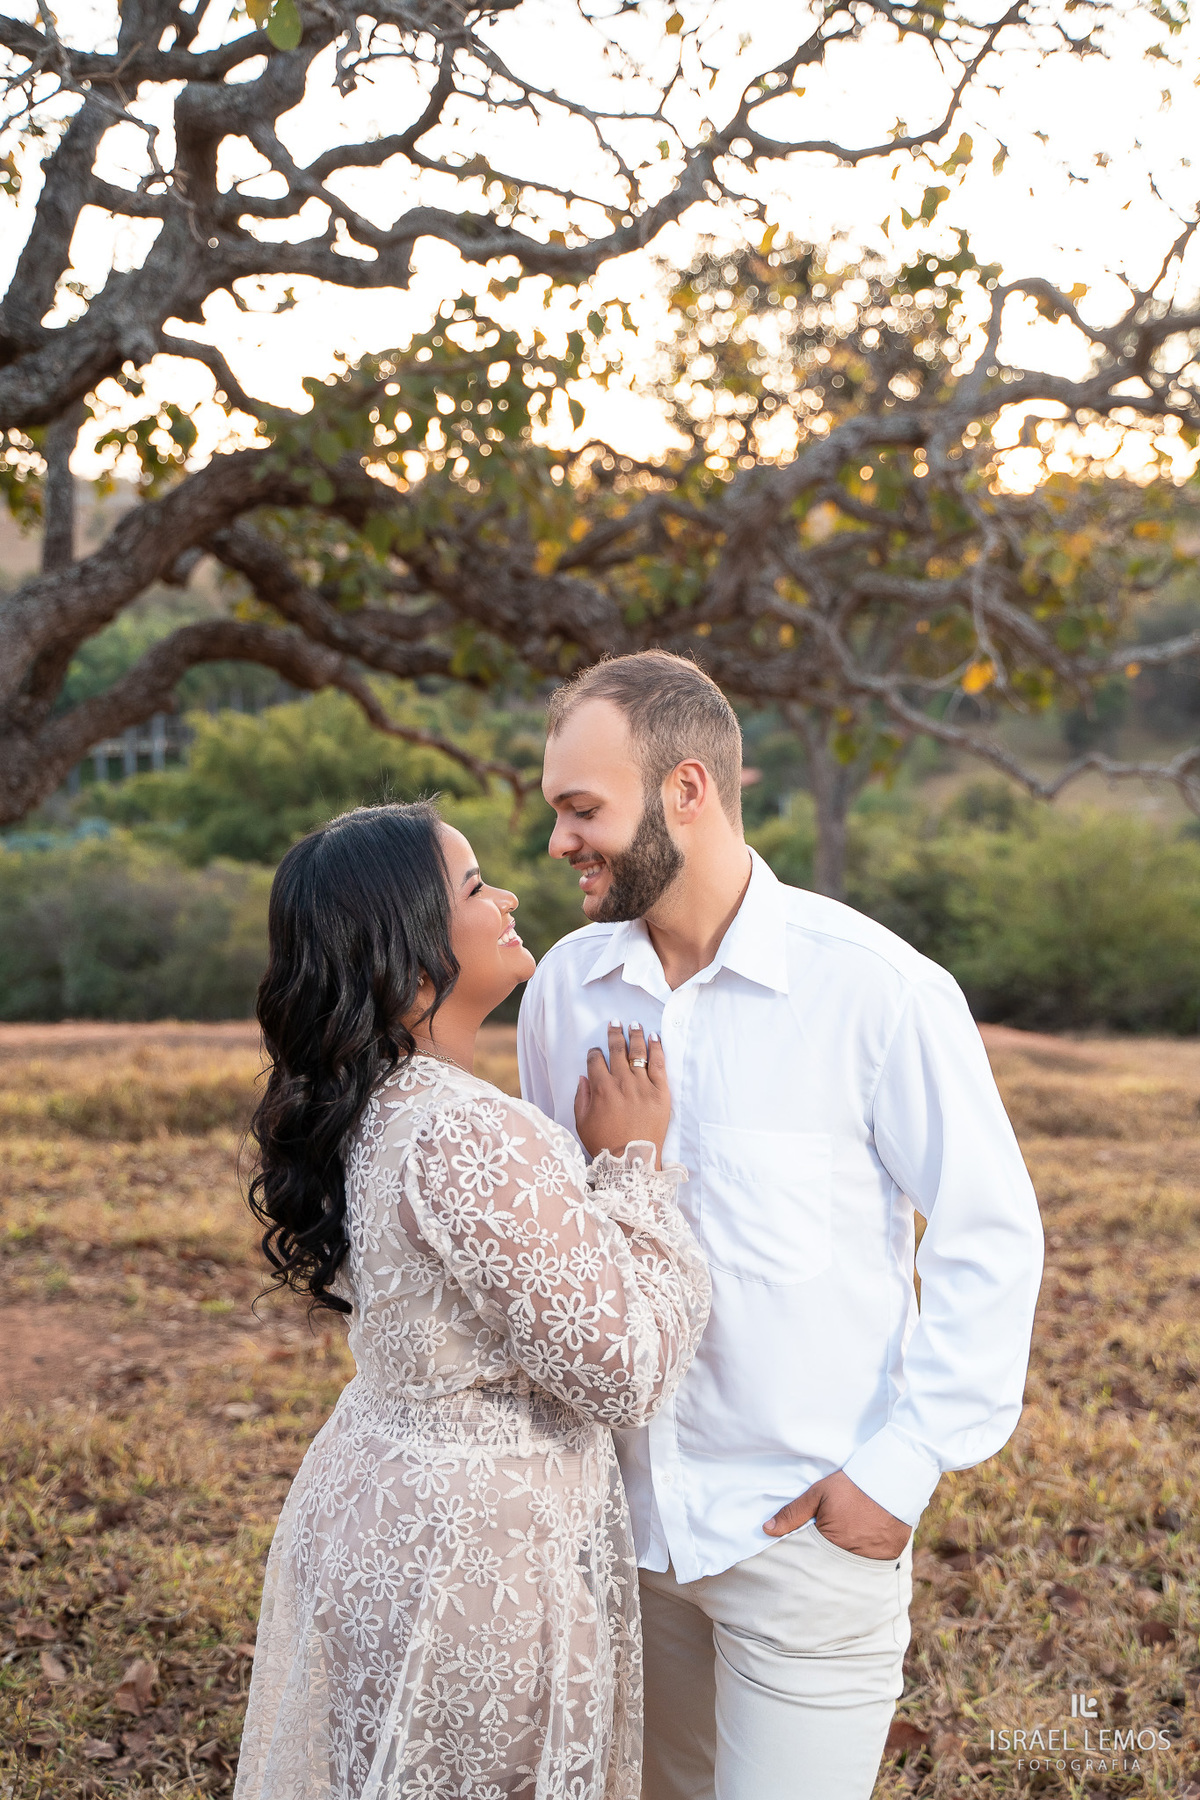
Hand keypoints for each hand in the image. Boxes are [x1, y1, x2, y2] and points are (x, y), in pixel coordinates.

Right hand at [575, 1022, 670, 1165]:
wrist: (632, 1162)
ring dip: (634, 1035)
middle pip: (616, 1050)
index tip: (596, 1051)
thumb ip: (581, 1097)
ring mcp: (642, 1086)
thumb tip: (583, 1077)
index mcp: (601, 1088)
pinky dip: (656, 1048)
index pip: (595, 1060)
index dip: (594, 1053)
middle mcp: (621, 1082)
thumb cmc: (604, 1144)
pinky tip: (654, 1037)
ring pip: (637, 1053)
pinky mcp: (660, 1092)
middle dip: (614, 1034)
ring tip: (634, 1024)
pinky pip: (659, 1064)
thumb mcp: (582, 1122)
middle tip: (615, 1023)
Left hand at [763, 1470, 911, 1559]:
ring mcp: (872, 1560)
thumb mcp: (818, 1493)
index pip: (810, 1560)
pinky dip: (865, 1560)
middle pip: (830, 1569)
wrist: (893, 1479)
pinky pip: (872, 1566)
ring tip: (843, 1551)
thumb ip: (793, 1513)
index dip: (805, 1558)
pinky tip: (862, 1549)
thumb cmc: (852, 1485)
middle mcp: (851, 1558)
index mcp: (831, 1543)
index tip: (797, 1560)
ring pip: (851, 1569)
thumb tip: (766, 1530)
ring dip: (844, 1564)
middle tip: (818, 1562)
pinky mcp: (889, 1558)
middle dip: (823, 1566)